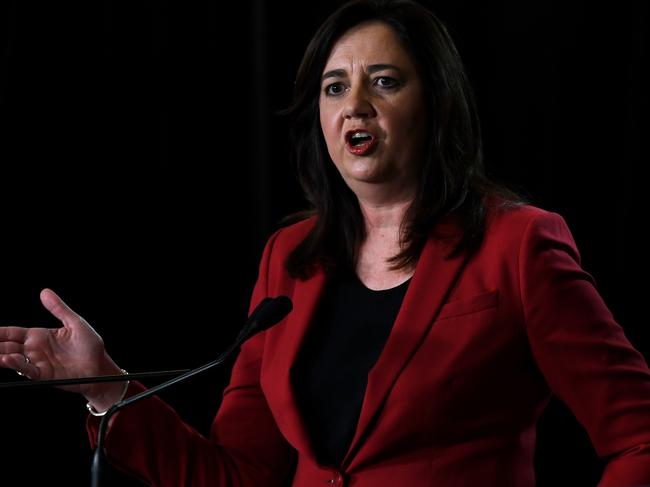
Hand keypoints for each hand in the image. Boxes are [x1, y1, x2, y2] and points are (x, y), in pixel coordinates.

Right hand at [0, 289, 124, 404]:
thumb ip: (59, 308)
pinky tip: (9, 359)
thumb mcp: (75, 323)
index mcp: (39, 336)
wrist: (100, 366)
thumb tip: (45, 292)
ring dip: (1, 355)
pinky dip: (17, 365)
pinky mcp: (44, 374)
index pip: (12, 333)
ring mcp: (38, 362)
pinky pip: (27, 370)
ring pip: (13, 359)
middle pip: (7, 346)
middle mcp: (35, 349)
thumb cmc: (90, 346)